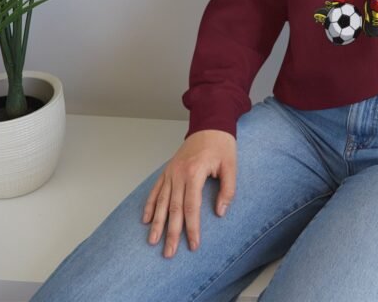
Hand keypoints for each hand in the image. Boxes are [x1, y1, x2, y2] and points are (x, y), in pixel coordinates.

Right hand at [142, 129, 236, 257]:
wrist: (210, 124)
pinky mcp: (168, 170)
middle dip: (171, 232)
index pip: (192, 207)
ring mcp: (171, 172)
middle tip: (169, 253)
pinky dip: (149, 205)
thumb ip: (228, 190)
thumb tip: (220, 212)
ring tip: (152, 241)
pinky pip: (156, 189)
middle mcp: (179, 174)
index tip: (193, 244)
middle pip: (173, 208)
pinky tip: (146, 219)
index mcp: (195, 173)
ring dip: (157, 223)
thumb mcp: (231, 165)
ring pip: (161, 201)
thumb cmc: (222, 144)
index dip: (192, 227)